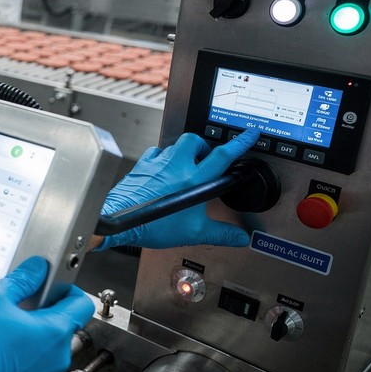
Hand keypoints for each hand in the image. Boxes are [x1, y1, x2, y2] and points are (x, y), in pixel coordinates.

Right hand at [0, 257, 92, 371]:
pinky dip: (23, 363)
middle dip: (42, 316)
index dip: (67, 290)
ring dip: (32, 341)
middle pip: (62, 327)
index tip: (53, 288)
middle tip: (15, 311)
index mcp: (54, 331)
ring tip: (2, 336)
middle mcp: (57, 359)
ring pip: (47, 351)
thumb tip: (37, 269)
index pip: (82, 303)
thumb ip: (22, 279)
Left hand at [98, 129, 259, 250]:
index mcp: (194, 180)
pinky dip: (163, 156)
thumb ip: (221, 234)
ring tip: (187, 165)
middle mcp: (176, 166)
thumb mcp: (194, 233)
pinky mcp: (142, 165)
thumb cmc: (154, 226)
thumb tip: (239, 237)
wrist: (121, 222)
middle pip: (196, 141)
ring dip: (185, 151)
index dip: (239, 143)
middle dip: (205, 146)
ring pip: (176, 144)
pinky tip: (164, 168)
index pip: (223, 155)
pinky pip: (156, 152)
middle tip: (207, 158)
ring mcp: (158, 163)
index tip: (249, 134)